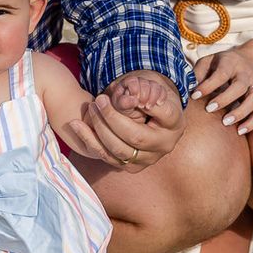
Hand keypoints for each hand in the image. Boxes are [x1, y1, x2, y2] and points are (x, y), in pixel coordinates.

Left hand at [61, 70, 183, 170]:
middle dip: (113, 118)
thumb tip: (132, 98)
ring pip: (120, 151)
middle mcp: (165, 145)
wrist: (145, 115)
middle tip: (99, 100)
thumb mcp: (147, 85)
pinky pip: (107, 157)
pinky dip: (90, 141)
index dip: (146, 104)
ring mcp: (148, 159)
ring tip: (90, 109)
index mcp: (175, 123)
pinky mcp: (131, 167)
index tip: (130, 93)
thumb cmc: (146, 94)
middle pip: (136, 136)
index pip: (163, 113)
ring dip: (100, 129)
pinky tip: (77, 125)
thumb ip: (141, 89)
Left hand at [191, 43, 252, 136]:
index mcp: (231, 63)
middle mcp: (245, 74)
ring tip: (225, 122)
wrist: (251, 61)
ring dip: (240, 112)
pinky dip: (252, 122)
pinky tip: (240, 131)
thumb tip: (189, 87)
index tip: (194, 96)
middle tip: (209, 109)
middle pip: (239, 86)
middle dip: (224, 99)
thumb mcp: (209, 61)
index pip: (221, 74)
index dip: (208, 85)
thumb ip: (199, 72)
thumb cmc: (222, 64)